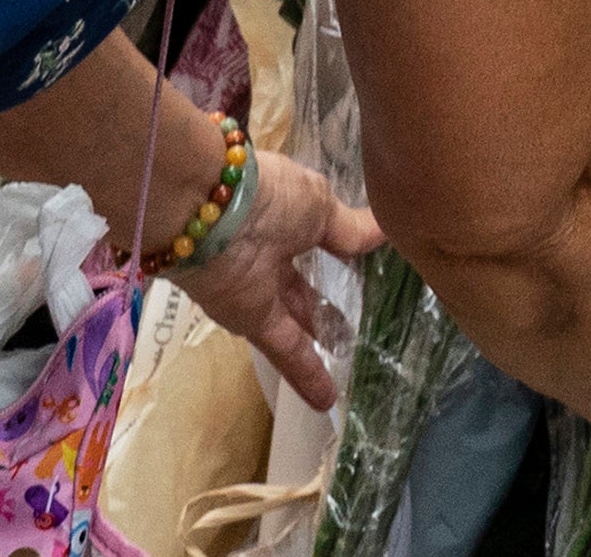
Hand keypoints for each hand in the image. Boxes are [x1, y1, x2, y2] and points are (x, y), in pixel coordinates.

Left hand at [168, 148, 382, 412]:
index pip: (318, 239)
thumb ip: (348, 229)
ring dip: (315, 339)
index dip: (340, 253)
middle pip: (300, 287)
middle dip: (320, 305)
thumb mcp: (319, 204)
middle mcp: (271, 253)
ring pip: (293, 320)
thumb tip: (385, 233)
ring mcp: (258, 289)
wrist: (205, 208)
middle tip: (354, 327)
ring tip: (346, 360)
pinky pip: (284, 348)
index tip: (365, 268)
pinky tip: (328, 398)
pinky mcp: (251, 319)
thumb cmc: (268, 193)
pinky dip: (305, 372)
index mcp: (288, 215)